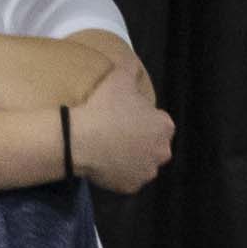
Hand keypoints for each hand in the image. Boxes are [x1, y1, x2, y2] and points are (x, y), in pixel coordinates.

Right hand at [69, 67, 175, 195]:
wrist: (82, 140)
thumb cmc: (104, 107)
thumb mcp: (118, 78)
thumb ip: (130, 67)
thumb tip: (133, 59)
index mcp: (164, 126)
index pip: (158, 123)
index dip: (141, 120)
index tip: (124, 117)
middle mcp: (163, 151)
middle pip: (153, 145)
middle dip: (140, 142)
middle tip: (116, 134)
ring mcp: (147, 172)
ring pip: (141, 164)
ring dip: (131, 159)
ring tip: (109, 150)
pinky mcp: (132, 187)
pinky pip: (127, 180)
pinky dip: (119, 175)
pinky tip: (105, 164)